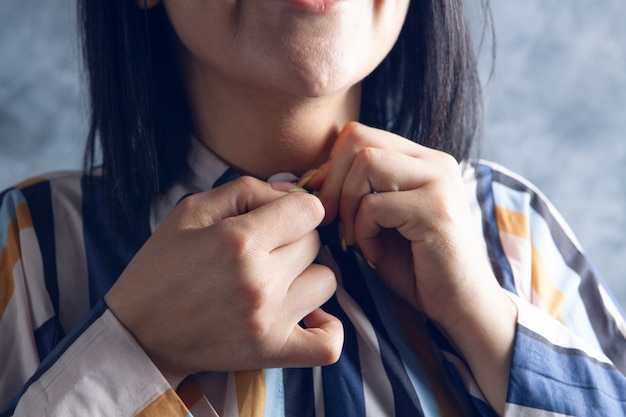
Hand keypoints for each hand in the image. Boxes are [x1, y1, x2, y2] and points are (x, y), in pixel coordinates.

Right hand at [104, 176, 342, 380]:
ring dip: (306, 276)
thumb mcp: (190, 211)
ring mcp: (269, 320)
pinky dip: (327, 328)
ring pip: (327, 281)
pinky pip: (328, 343)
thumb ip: (246, 190)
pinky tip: (307, 314)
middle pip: (315, 243)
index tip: (279, 218)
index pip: (310, 210)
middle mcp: (260, 281)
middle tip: (264, 249)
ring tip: (277, 280)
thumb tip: (292, 191)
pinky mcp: (271, 352)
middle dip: (294, 239)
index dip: (297, 208)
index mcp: (239, 240)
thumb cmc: (162, 266)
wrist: (137, 333)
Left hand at [305, 122, 515, 413]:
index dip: (330, 167)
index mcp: (421, 159)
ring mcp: (439, 182)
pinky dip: (363, 232)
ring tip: (356, 239)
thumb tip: (310, 177)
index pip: (358, 134)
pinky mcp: (436, 210)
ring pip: (366, 163)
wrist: (460, 305)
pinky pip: (375, 205)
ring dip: (348, 206)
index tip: (326, 206)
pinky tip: (375, 254)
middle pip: (358, 139)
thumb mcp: (377, 222)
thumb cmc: (415, 266)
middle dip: (332, 183)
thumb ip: (353, 193)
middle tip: (334, 222)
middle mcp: (434, 162)